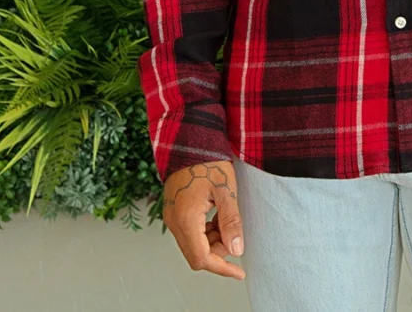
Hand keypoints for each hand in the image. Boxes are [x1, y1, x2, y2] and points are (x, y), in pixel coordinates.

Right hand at [162, 160, 245, 280]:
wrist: (188, 140)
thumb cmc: (207, 160)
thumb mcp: (226, 190)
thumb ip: (231, 221)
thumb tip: (236, 249)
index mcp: (186, 219)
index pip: (202, 258)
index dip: (222, 268)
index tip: (240, 272)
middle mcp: (174, 222)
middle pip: (196, 255)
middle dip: (218, 252)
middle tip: (235, 234)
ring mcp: (171, 216)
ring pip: (193, 244)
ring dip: (213, 241)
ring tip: (227, 219)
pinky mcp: (174, 211)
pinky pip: (189, 232)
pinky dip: (205, 232)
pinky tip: (217, 215)